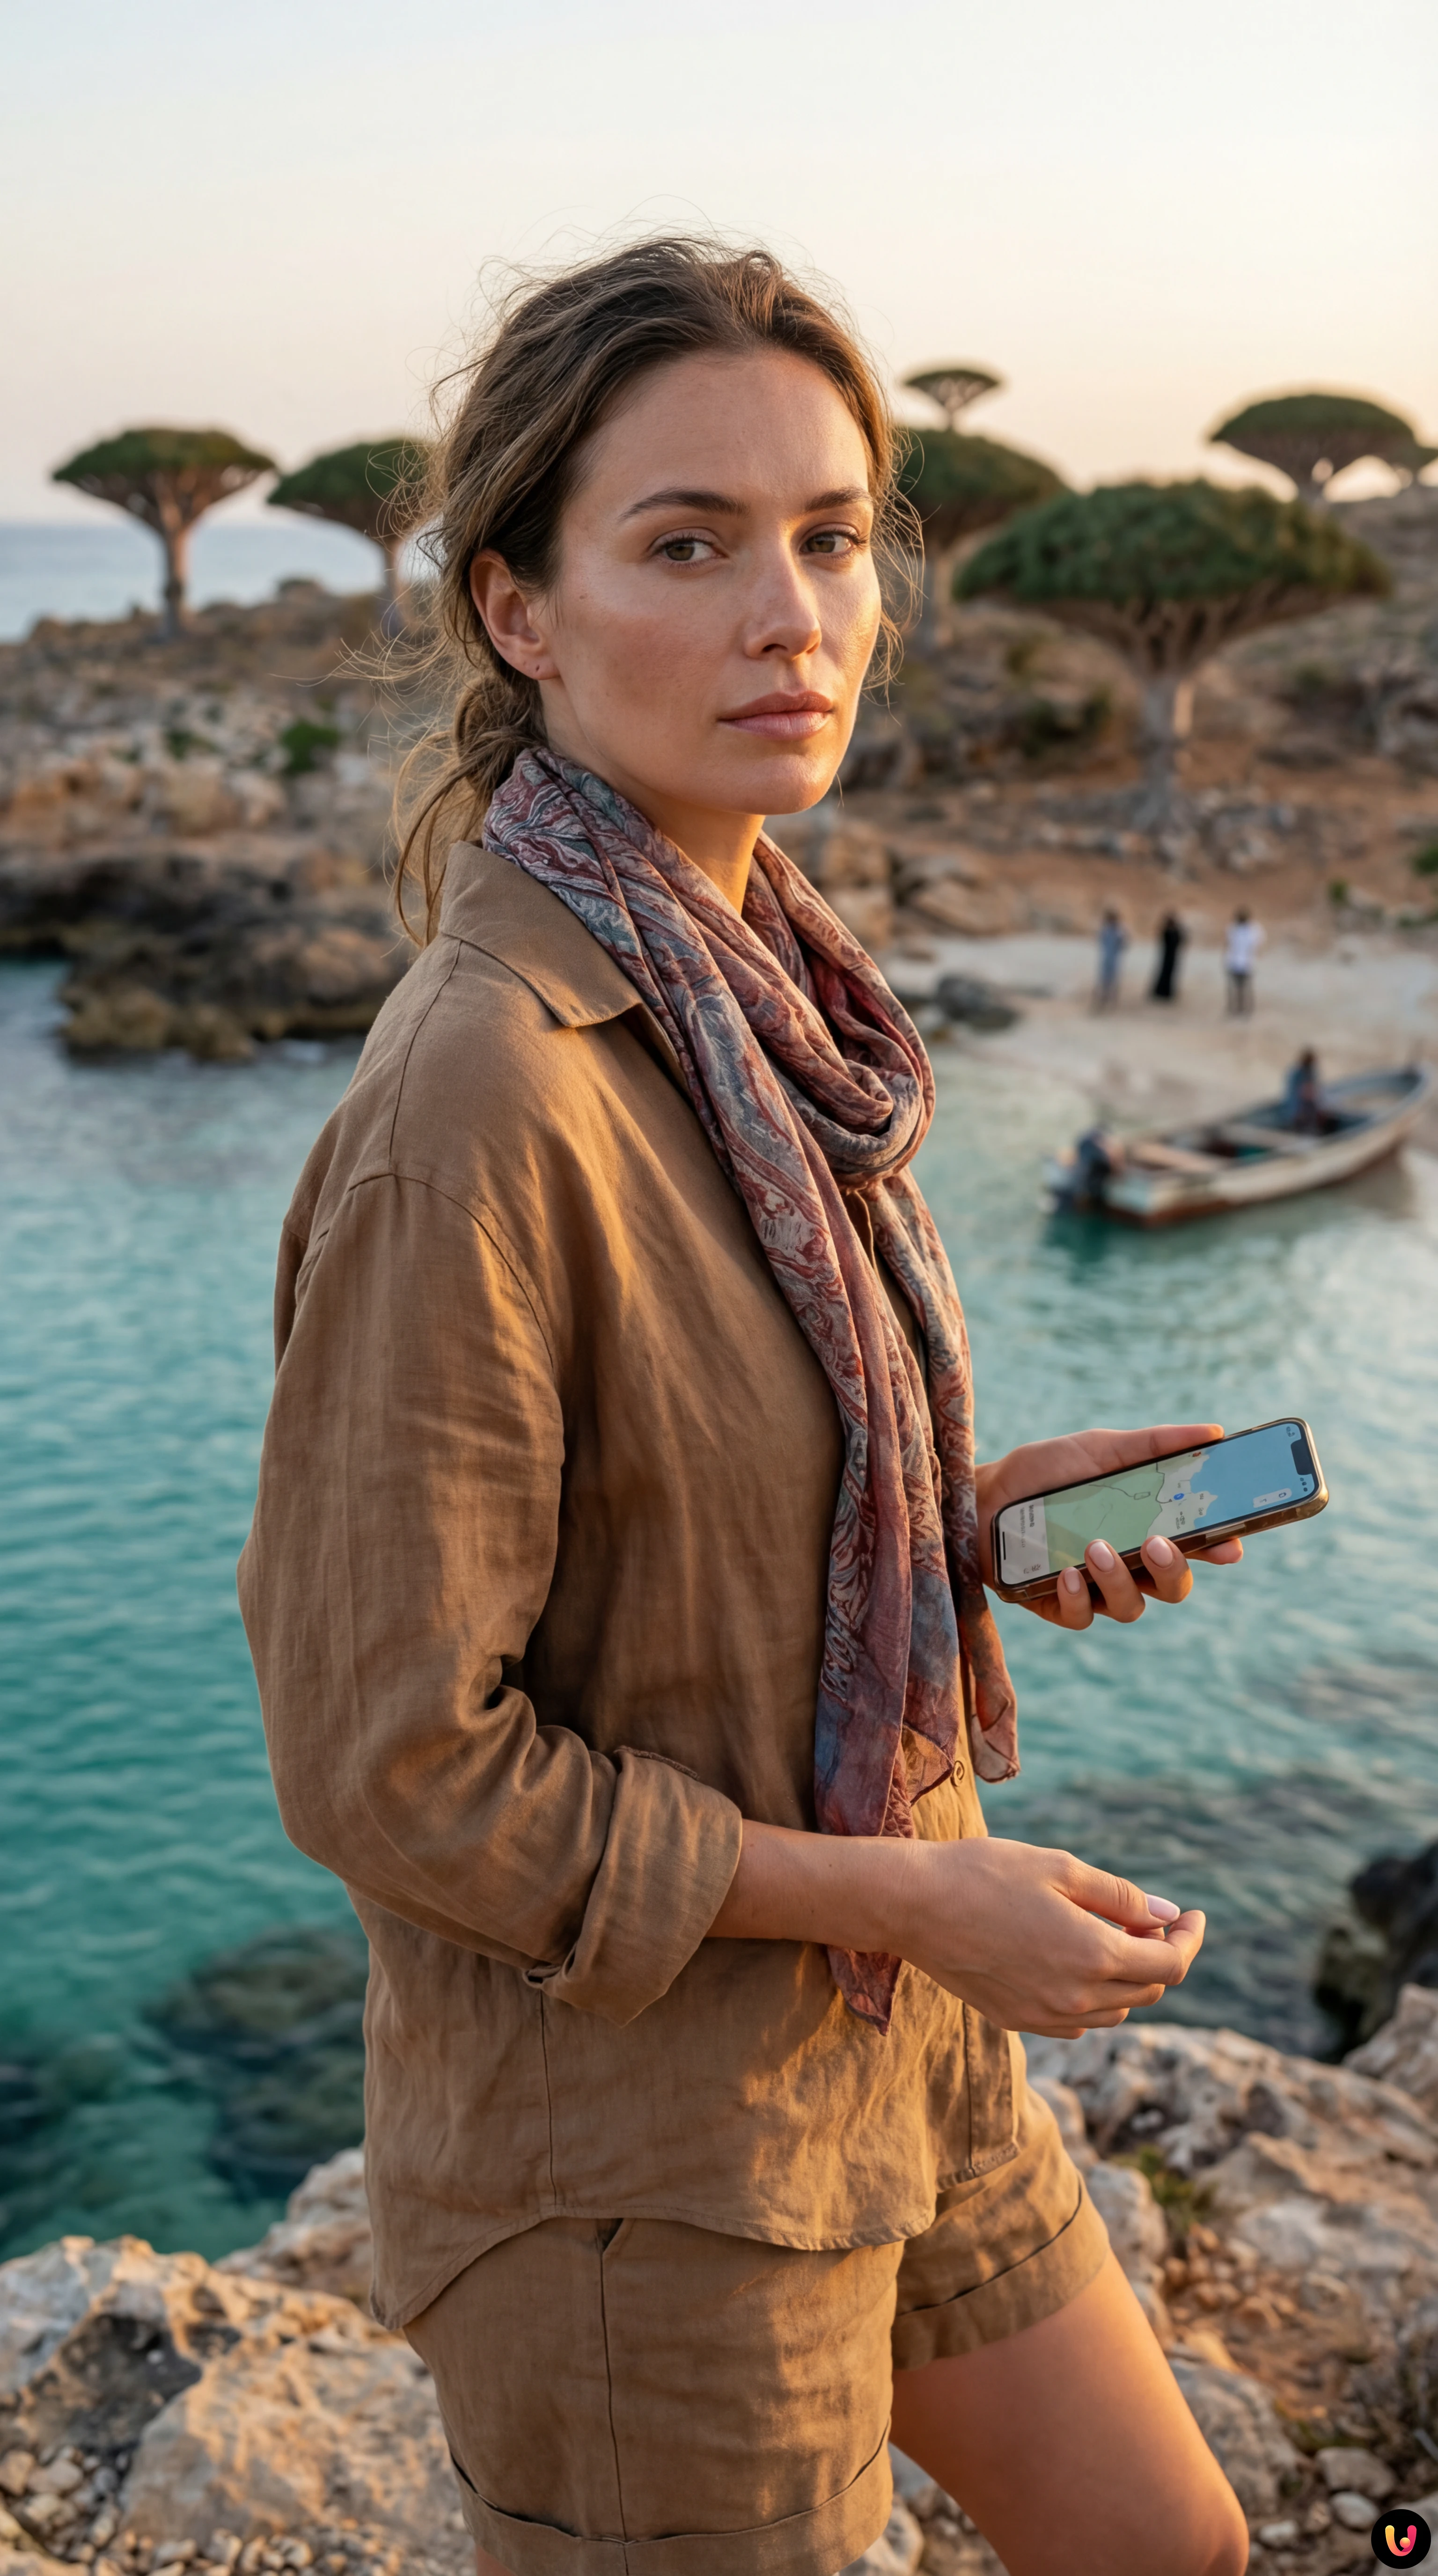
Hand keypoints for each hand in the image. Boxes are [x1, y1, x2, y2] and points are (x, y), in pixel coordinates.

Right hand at [891, 1837, 1204, 2036]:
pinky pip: (1076, 2023)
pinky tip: (1074, 1964)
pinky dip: (1092, 1999)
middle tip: (1147, 1920)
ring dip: (1127, 1981)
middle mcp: (1074, 1998)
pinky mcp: (1017, 2020)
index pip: (1169, 1966)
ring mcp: (1044, 2016)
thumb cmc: (985, 1873)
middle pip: (1146, 1992)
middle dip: (1159, 1956)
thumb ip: (1120, 1898)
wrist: (913, 1905)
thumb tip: (1167, 1917)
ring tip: (1110, 1937)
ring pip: (1114, 2013)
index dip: (1190, 1940)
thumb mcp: (1061, 1869)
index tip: (1192, 1916)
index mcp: (1092, 1956)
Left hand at [975, 1423, 1242, 1630]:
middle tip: (1159, 1544)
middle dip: (1174, 1571)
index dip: (1218, 1549)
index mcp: (1144, 1528)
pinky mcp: (1056, 1605)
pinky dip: (1078, 1598)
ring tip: (1096, 1547)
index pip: (1194, 1547)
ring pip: (1131, 1607)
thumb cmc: (1042, 1472)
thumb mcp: (1098, 1449)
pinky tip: (1067, 1573)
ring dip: (1120, 1580)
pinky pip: (1081, 1618)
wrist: (977, 1494)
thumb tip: (1212, 1432)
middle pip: (1172, 1587)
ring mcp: (1093, 1589)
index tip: (1230, 1545)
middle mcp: (1126, 1564)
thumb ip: (1153, 1445)